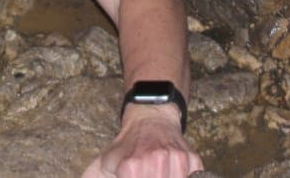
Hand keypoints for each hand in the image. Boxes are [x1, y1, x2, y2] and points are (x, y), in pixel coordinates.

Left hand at [82, 108, 203, 176]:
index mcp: (131, 166)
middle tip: (146, 172)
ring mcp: (176, 160)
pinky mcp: (193, 159)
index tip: (133, 176)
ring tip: (157, 172)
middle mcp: (155, 161)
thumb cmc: (128, 144)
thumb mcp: (107, 160)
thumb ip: (96, 177)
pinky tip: (171, 171)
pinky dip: (182, 176)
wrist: (151, 118)